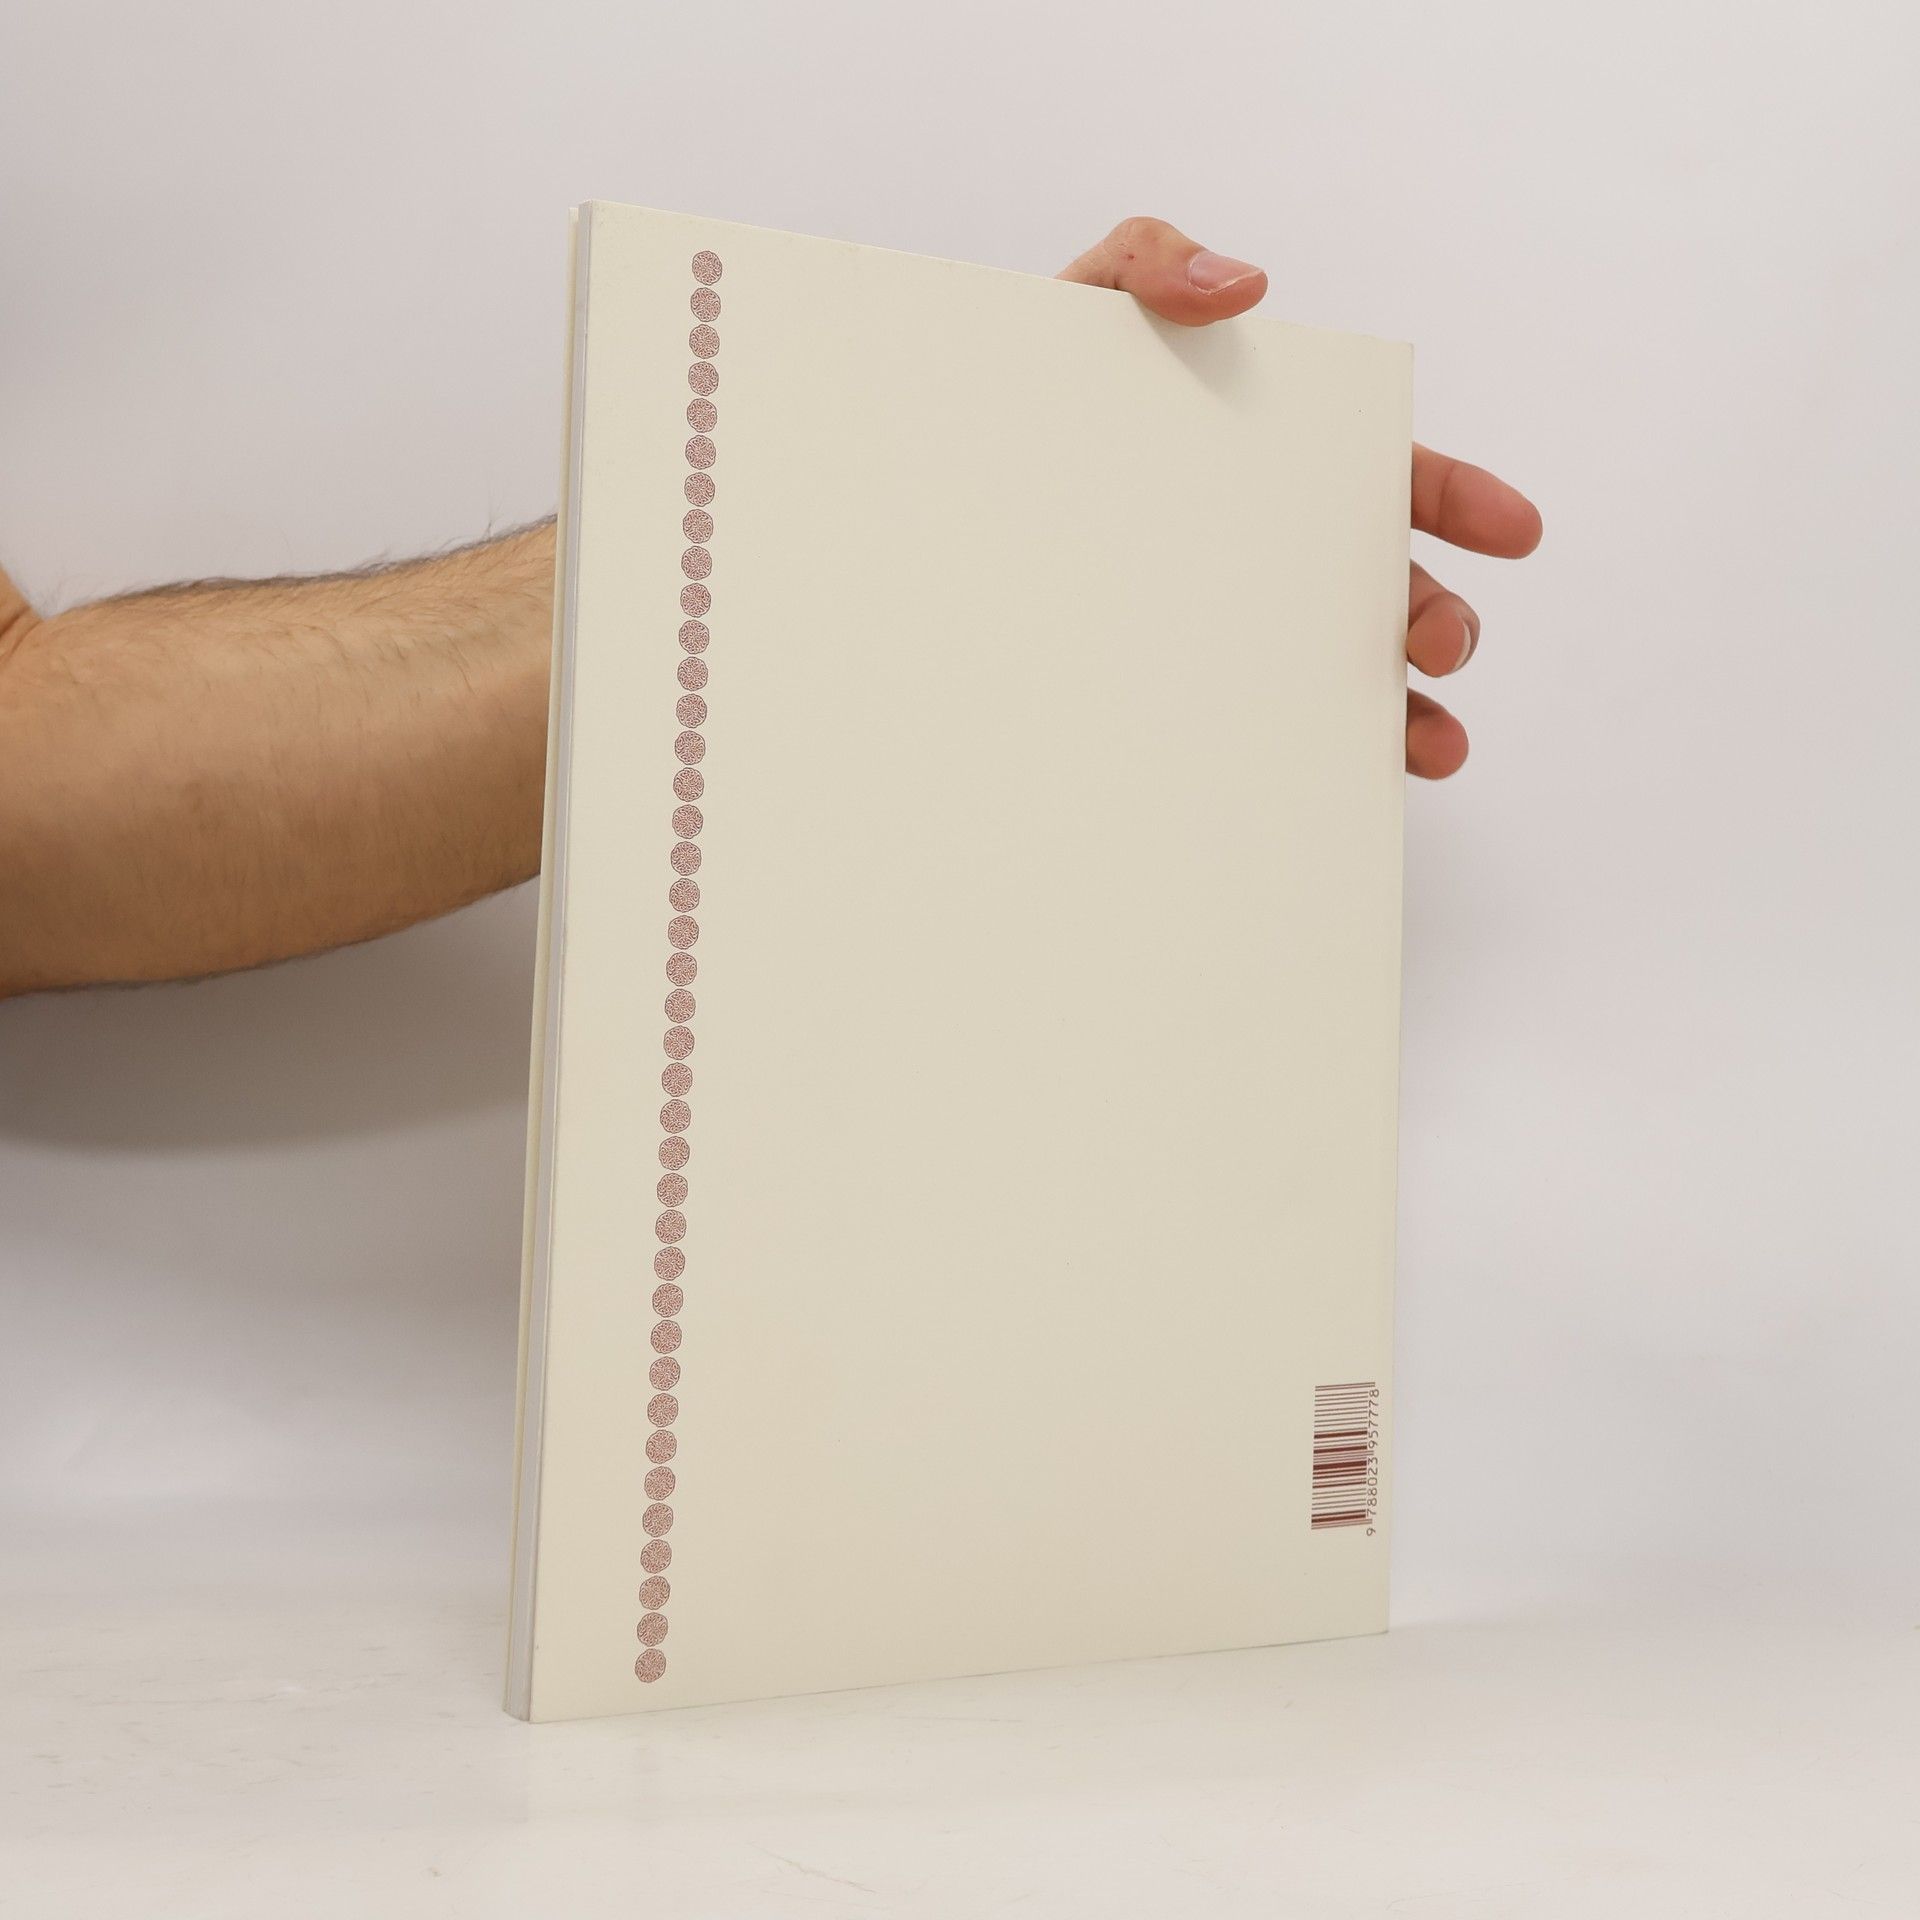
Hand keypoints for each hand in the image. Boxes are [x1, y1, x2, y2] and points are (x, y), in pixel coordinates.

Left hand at [1059, 219, 1541, 777]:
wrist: (934, 489)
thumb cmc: (1024, 390)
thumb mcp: (1079, 308)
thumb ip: (1152, 262)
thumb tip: (1245, 286)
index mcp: (1277, 456)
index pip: (1390, 479)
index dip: (1460, 501)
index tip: (1515, 531)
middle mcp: (1268, 550)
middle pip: (1386, 590)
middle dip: (1437, 619)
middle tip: (1438, 639)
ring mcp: (1228, 627)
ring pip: (1343, 678)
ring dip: (1406, 715)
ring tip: (1431, 745)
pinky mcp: (1174, 691)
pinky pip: (1261, 738)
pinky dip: (1314, 763)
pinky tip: (1342, 787)